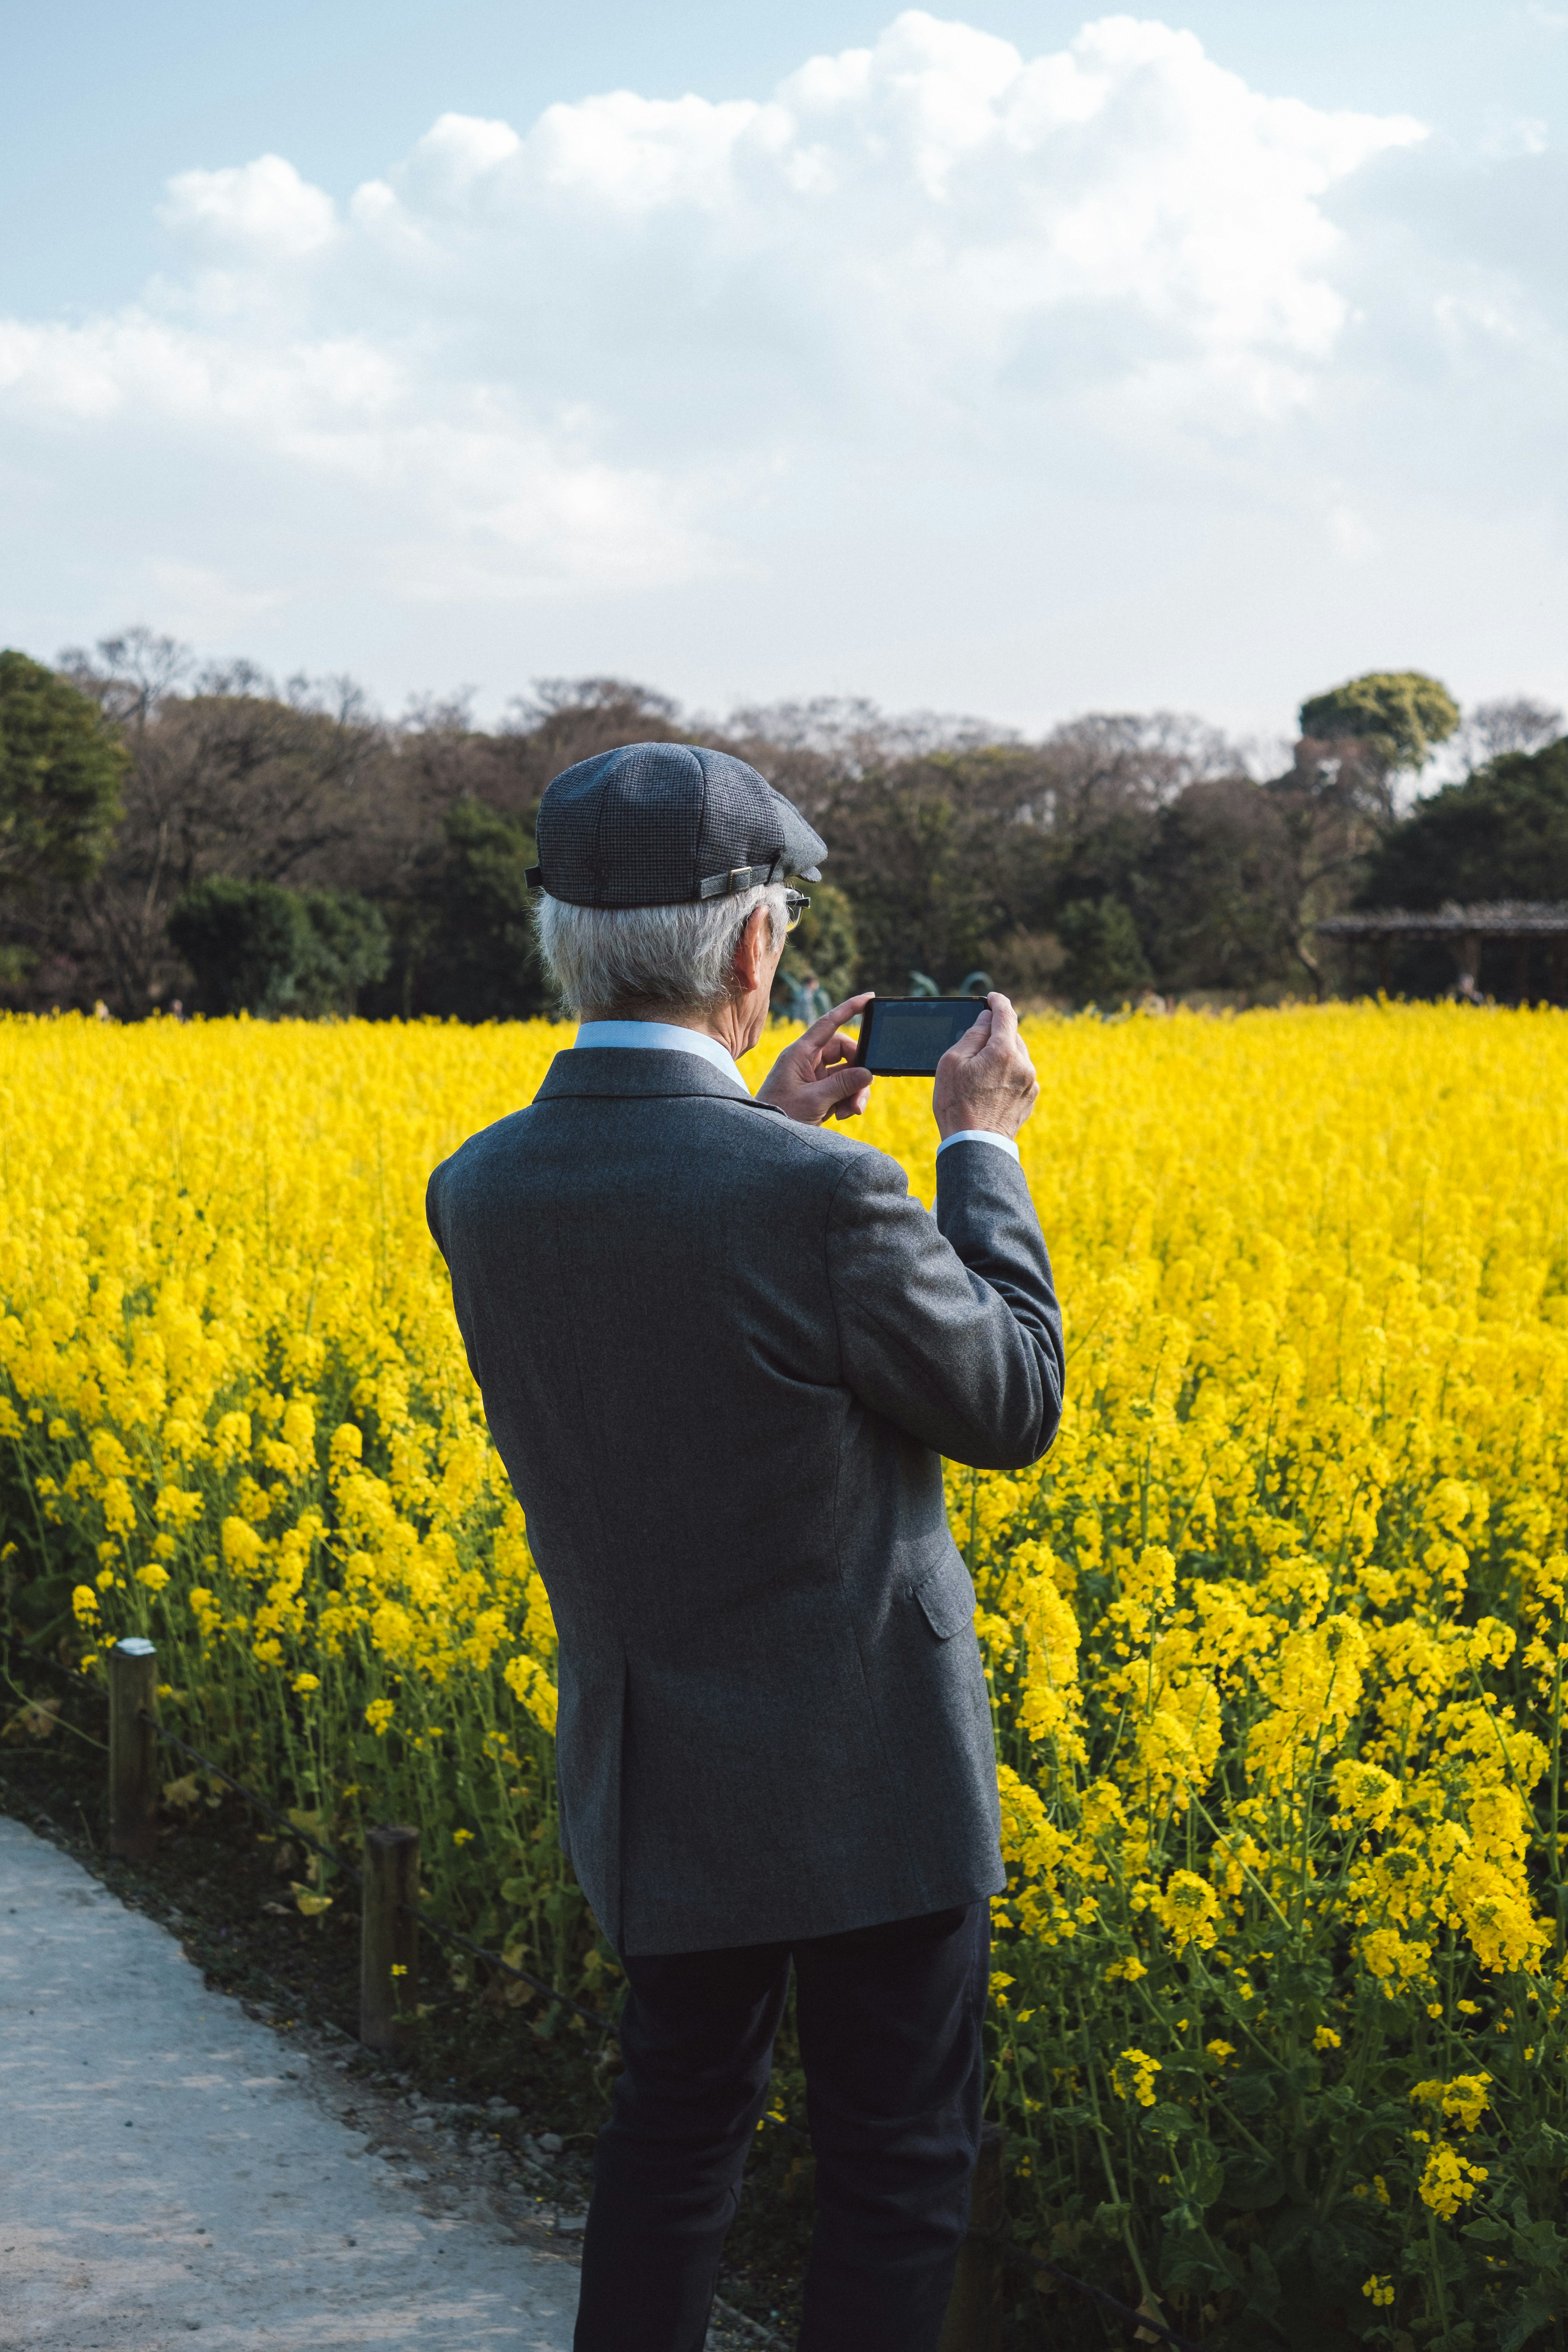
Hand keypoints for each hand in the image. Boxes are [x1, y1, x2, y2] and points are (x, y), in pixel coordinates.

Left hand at [757, 992, 874, 1125]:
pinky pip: (843, 1089)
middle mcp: (808, 1061)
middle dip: (858, 1071)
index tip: (870, 998)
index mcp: (800, 1053)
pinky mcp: (819, 1093)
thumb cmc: (780, 1114)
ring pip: (848, 1073)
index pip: (828, 1023)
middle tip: (863, 1089)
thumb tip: (867, 1073)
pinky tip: (844, 1115)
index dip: (849, 1009)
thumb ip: (843, 1085)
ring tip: (853, 1110)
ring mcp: (814, 1077)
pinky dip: (848, 1101)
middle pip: (845, 1052)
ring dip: (855, 1091)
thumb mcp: (814, 1100)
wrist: (766, 1140)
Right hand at [933, 993, 1037, 1141]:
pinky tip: (990, 1087)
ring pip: (1017, 1056)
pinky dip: (1008, 1073)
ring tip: (981, 1070)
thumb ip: (972, 1035)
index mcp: (1003, 1052)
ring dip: (1002, 1054)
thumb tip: (986, 1020)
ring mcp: (1030, 1083)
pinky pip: (1020, 1075)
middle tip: (976, 1042)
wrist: (975, 1146)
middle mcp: (1023, 1064)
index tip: (992, 998)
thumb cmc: (957, 1104)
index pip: (1006, 1014)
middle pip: (1011, 1036)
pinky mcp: (1030, 1098)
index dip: (998, 1002)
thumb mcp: (952, 1063)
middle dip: (996, 1034)